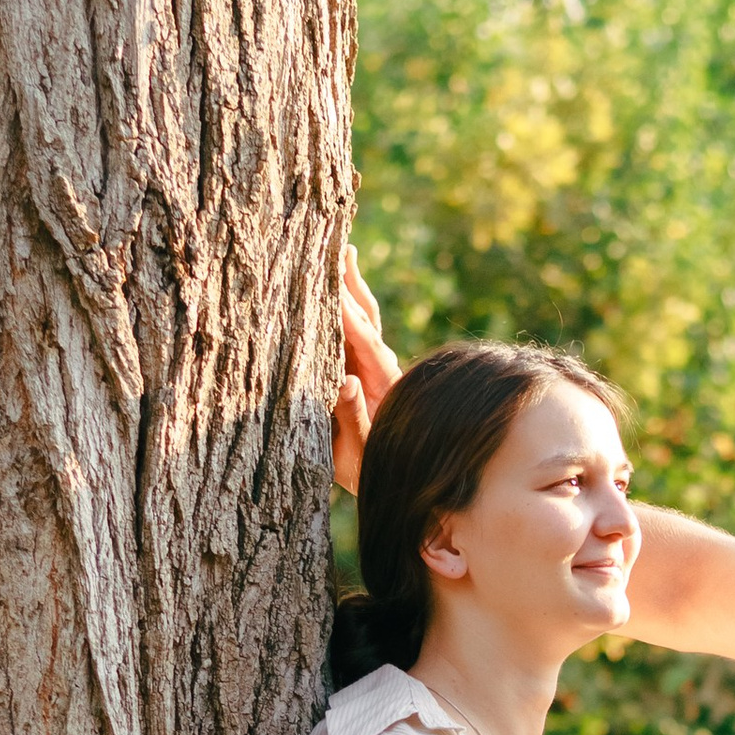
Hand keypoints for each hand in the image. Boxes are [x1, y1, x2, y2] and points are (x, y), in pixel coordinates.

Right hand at [333, 237, 399, 491]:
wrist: (403, 484)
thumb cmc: (373, 474)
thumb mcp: (359, 454)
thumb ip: (353, 418)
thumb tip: (346, 380)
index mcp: (381, 386)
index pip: (363, 342)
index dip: (346, 314)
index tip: (331, 285)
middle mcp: (383, 372)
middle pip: (368, 320)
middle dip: (353, 287)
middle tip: (340, 249)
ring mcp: (378, 371)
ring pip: (366, 321)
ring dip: (355, 290)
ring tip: (345, 255)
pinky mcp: (370, 375)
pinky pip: (359, 334)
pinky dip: (352, 309)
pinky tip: (342, 292)